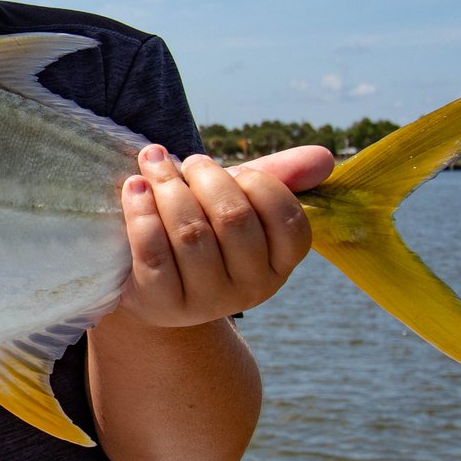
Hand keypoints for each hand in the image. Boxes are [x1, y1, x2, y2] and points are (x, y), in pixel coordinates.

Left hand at [118, 145, 333, 327]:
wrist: (152, 284)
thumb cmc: (204, 230)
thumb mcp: (241, 203)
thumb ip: (279, 177)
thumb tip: (326, 156)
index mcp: (280, 263)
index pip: (287, 218)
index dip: (257, 182)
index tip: (231, 169)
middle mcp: (251, 289)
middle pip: (233, 219)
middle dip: (206, 177)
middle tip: (188, 162)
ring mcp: (206, 301)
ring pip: (190, 233)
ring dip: (168, 186)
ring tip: (154, 164)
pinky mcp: (161, 304)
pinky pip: (152, 251)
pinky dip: (141, 212)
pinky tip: (134, 187)